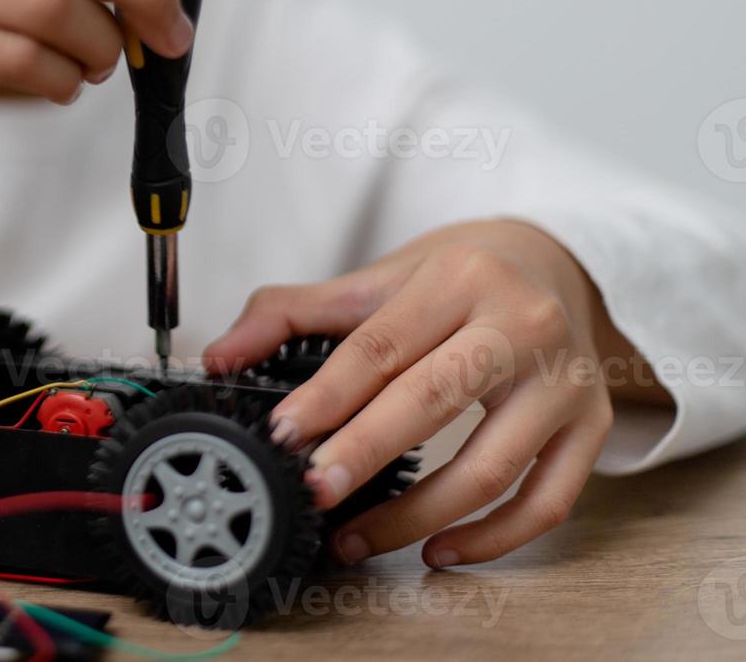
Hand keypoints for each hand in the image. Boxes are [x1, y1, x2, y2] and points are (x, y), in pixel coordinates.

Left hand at [204, 220, 618, 568]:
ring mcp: (566, 380)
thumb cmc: (456, 277)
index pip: (381, 346)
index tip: (282, 435)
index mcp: (461, 278)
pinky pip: (547, 501)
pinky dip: (492, 539)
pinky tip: (438, 550)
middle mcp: (523, 324)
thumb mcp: (376, 278)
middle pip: (435, 399)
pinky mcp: (593, 425)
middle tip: (314, 492)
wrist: (551, 263)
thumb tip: (220, 357)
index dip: (327, 397)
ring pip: (492, 466)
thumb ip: (291, 312)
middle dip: (365, 452)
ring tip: (355, 538)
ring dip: (417, 516)